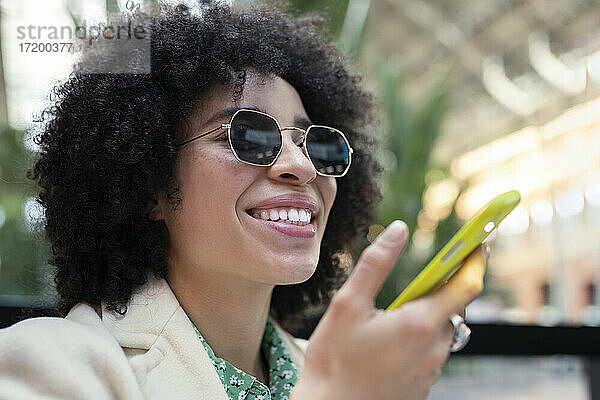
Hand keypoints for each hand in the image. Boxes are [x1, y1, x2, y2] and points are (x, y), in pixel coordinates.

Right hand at [291, 220, 488, 399]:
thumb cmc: (334, 358)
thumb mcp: (347, 303)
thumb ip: (376, 263)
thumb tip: (398, 229)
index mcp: (419, 324)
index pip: (466, 285)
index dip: (474, 260)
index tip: (476, 242)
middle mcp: (434, 348)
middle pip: (453, 307)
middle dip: (439, 289)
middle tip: (413, 283)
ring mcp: (431, 370)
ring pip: (442, 330)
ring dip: (427, 315)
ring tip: (389, 319)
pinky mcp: (424, 384)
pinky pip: (432, 352)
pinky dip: (419, 338)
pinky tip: (388, 344)